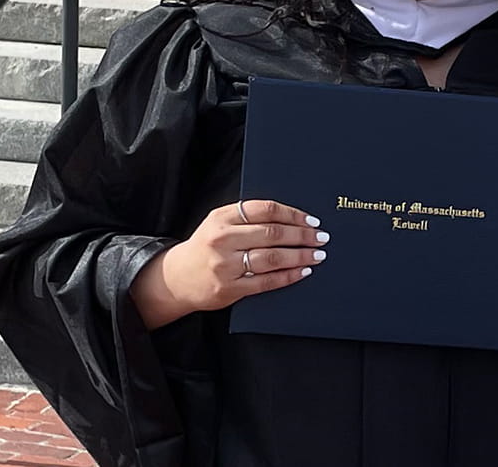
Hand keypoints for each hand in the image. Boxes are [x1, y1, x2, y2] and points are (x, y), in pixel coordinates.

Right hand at [131, 200, 327, 329]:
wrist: (176, 279)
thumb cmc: (207, 247)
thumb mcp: (220, 224)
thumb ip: (248, 218)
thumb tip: (293, 218)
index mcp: (222, 217)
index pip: (265, 210)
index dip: (293, 214)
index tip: (311, 220)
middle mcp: (222, 239)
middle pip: (272, 233)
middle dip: (302, 235)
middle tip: (321, 237)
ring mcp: (225, 265)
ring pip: (272, 257)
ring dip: (300, 256)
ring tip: (317, 254)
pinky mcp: (229, 288)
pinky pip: (267, 281)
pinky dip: (289, 275)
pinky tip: (303, 271)